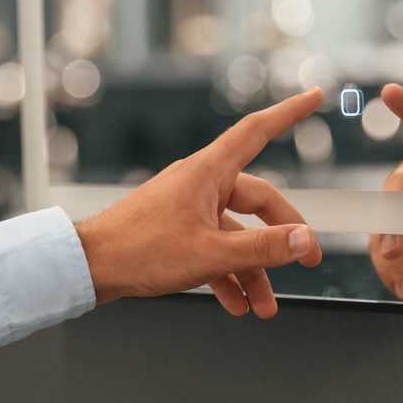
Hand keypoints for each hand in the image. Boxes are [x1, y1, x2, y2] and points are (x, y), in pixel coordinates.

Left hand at [75, 88, 324, 317]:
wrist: (89, 267)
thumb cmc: (138, 251)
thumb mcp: (210, 253)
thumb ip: (262, 248)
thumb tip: (302, 239)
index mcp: (208, 173)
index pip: (257, 131)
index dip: (289, 113)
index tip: (313, 97)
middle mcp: (200, 184)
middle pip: (257, 200)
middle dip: (282, 236)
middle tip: (307, 260)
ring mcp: (187, 208)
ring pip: (235, 234)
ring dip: (253, 270)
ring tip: (263, 305)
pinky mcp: (176, 231)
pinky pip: (213, 248)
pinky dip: (227, 274)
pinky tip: (235, 302)